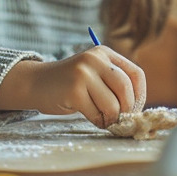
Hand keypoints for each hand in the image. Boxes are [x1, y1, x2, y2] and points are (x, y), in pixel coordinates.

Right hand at [0, 45, 145, 127]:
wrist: (36, 83)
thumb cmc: (70, 83)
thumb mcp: (94, 73)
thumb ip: (113, 82)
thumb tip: (137, 108)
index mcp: (104, 53)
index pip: (135, 74)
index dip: (140, 95)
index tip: (136, 109)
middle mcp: (95, 59)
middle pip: (126, 89)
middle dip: (127, 109)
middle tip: (121, 119)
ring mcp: (83, 74)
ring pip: (112, 104)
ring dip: (111, 118)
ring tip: (104, 119)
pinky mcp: (74, 91)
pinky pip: (96, 113)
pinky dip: (98, 121)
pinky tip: (93, 118)